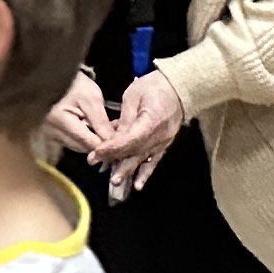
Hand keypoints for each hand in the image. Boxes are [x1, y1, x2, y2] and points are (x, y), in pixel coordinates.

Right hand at [41, 72, 109, 161]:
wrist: (54, 77)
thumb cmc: (74, 84)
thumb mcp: (91, 98)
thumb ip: (101, 121)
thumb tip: (112, 142)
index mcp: (59, 120)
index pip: (88, 142)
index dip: (105, 143)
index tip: (118, 137)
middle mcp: (51, 132)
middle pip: (82, 148)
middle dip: (99, 143)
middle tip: (112, 132)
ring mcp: (49, 135)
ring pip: (77, 148)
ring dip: (91, 142)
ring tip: (102, 129)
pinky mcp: (51, 135)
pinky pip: (71, 143)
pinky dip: (83, 139)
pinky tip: (90, 129)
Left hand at [100, 69, 187, 196]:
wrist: (178, 87)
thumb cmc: (154, 87)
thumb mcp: (134, 96)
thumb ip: (125, 119)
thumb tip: (114, 137)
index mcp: (151, 121)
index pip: (129, 140)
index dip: (112, 148)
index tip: (96, 152)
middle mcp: (160, 135)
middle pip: (135, 152)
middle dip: (114, 160)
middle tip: (96, 164)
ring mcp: (164, 141)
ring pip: (143, 159)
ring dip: (128, 170)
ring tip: (115, 182)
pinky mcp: (165, 144)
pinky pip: (154, 160)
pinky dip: (145, 173)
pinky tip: (138, 185)